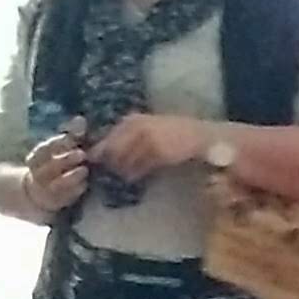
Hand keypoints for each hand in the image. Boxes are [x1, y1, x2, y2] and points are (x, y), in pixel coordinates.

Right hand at [16, 133, 92, 212]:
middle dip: (65, 160)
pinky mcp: (56, 202)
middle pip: (49, 166)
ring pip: (56, 183)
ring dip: (70, 177)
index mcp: (37, 158)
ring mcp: (46, 189)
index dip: (57, 143)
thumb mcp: (60, 150)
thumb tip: (80, 119)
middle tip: (82, 154)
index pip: (44, 149)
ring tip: (84, 171)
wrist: (39, 193)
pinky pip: (64, 198)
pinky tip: (85, 185)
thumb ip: (71, 136)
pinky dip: (74, 191)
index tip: (71, 138)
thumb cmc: (56, 165)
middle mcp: (39, 173)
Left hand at [88, 111, 211, 180]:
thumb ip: (126, 139)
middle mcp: (136, 128)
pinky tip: (137, 177)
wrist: (200, 137)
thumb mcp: (147, 130)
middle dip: (110, 164)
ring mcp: (146, 139)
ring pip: (124, 161)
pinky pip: (139, 168)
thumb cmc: (174, 134)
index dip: (99, 153)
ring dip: (122, 171)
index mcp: (131, 121)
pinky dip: (136, 174)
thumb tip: (100, 154)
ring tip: (127, 176)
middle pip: (111, 151)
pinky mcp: (157, 152)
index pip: (106, 139)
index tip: (99, 163)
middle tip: (114, 172)